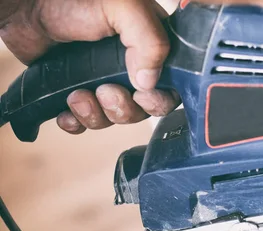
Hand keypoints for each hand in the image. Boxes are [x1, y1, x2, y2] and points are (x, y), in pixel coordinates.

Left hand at [0, 0, 180, 133]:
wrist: (24, 7)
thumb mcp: (124, 8)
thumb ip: (150, 41)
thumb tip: (150, 82)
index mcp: (150, 47)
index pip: (172, 86)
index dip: (159, 99)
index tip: (141, 94)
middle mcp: (132, 65)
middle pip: (144, 109)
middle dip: (124, 109)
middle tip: (105, 91)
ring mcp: (105, 79)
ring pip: (116, 117)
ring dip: (97, 115)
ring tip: (78, 95)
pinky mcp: (80, 90)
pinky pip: (88, 121)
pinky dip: (78, 122)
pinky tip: (67, 110)